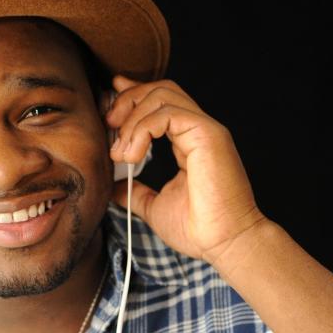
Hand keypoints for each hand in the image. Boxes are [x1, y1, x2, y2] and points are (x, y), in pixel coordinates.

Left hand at [107, 73, 267, 264]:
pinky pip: (167, 113)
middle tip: (108, 124)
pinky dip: (141, 129)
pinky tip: (132, 155)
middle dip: (128, 100)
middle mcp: (199, 130)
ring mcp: (205, 130)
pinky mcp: (207, 134)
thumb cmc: (198, 229)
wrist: (224, 243)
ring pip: (162, 95)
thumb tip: (113, 188)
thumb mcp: (155, 206)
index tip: (108, 105)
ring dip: (131, 118)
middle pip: (160, 89)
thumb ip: (135, 193)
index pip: (161, 103)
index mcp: (189, 142)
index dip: (133, 95)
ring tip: (120, 152)